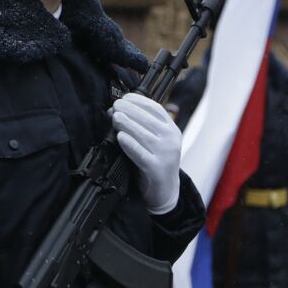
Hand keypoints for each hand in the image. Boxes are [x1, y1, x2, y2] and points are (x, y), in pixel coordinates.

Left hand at [112, 93, 181, 213]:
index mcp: (171, 129)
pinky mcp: (156, 168)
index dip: (139, 101)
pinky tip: (120, 137)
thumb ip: (141, 126)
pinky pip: (140, 154)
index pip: (156, 109)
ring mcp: (165, 154)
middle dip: (130, 110)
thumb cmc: (155, 162)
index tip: (125, 97)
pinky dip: (130, 144)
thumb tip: (117, 110)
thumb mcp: (154, 141)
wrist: (165, 190)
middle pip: (148, 120)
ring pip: (143, 135)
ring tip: (115, 117)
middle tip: (116, 105)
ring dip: (127, 124)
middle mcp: (171, 140)